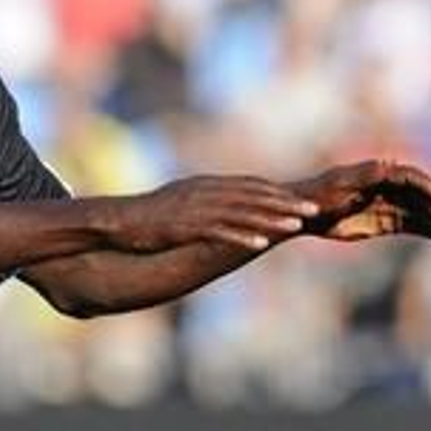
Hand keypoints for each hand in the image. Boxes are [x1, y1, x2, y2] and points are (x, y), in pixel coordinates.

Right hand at [113, 175, 320, 253]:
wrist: (117, 220)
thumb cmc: (148, 215)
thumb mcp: (180, 201)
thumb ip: (204, 201)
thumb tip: (222, 205)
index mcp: (205, 186)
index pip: (249, 186)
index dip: (277, 193)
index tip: (301, 199)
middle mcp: (205, 193)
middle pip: (252, 196)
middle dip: (284, 203)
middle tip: (313, 209)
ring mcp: (195, 210)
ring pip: (242, 213)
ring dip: (271, 219)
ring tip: (296, 226)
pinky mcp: (185, 228)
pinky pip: (219, 232)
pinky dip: (242, 237)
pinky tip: (260, 244)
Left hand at [289, 159, 430, 241]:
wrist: (303, 214)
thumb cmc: (319, 195)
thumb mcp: (341, 185)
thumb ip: (366, 177)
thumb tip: (388, 165)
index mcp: (377, 172)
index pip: (408, 177)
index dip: (426, 186)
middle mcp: (387, 186)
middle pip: (418, 196)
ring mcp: (388, 204)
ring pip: (419, 212)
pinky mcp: (386, 221)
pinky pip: (411, 224)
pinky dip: (428, 230)